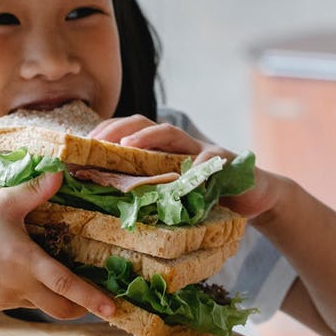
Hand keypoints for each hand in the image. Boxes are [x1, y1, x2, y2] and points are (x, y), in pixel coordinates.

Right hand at [0, 172, 114, 319]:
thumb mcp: (3, 201)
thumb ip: (36, 190)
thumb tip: (62, 174)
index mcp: (25, 261)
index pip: (66, 285)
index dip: (91, 298)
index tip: (112, 308)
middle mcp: (18, 286)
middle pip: (60, 308)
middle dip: (81, 308)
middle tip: (96, 301)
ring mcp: (5, 299)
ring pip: (40, 306)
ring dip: (53, 297)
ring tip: (57, 279)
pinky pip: (20, 302)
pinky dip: (30, 294)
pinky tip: (23, 274)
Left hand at [88, 115, 280, 218]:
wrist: (254, 196)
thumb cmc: (208, 199)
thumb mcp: (173, 197)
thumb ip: (149, 196)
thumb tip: (106, 211)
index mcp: (162, 152)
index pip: (128, 134)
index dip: (105, 135)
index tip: (81, 146)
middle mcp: (178, 145)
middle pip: (144, 124)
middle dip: (118, 128)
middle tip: (97, 141)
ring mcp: (201, 149)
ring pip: (171, 134)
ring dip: (148, 137)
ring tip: (128, 146)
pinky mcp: (225, 161)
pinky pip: (210, 161)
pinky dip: (200, 167)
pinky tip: (191, 174)